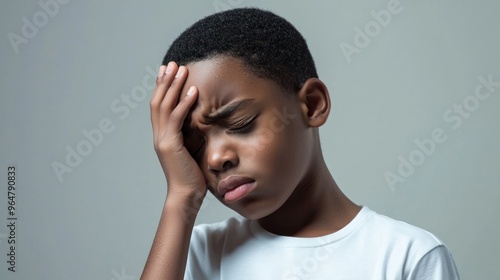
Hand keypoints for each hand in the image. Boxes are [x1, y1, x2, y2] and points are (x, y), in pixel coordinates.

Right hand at [150, 62, 206, 205]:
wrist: (186, 196)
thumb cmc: (192, 177)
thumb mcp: (190, 152)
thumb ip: (190, 136)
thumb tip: (200, 124)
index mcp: (162, 136)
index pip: (158, 106)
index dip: (161, 87)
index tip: (167, 71)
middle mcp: (159, 135)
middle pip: (158, 101)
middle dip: (165, 81)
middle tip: (172, 64)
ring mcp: (162, 139)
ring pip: (164, 106)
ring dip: (173, 86)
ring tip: (182, 70)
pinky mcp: (170, 145)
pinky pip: (176, 118)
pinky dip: (184, 103)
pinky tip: (192, 91)